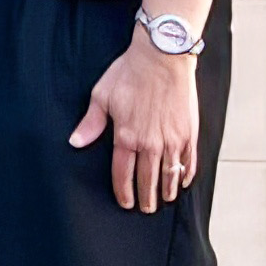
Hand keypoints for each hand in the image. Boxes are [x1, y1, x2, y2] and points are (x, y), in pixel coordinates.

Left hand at [68, 35, 201, 211]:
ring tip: (165, 200)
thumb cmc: (130, 73)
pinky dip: (186, 174)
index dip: (124, 191)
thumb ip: (91, 123)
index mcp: (127, 136)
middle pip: (148, 180)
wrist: (162, 57)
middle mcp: (151, 143)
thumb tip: (76, 142)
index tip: (125, 202)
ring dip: (167, 190)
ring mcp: (172, 140)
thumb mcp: (102, 95)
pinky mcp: (189, 133)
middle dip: (147, 198)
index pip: (123, 174)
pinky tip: (183, 181)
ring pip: (170, 175)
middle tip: (147, 208)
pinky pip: (189, 161)